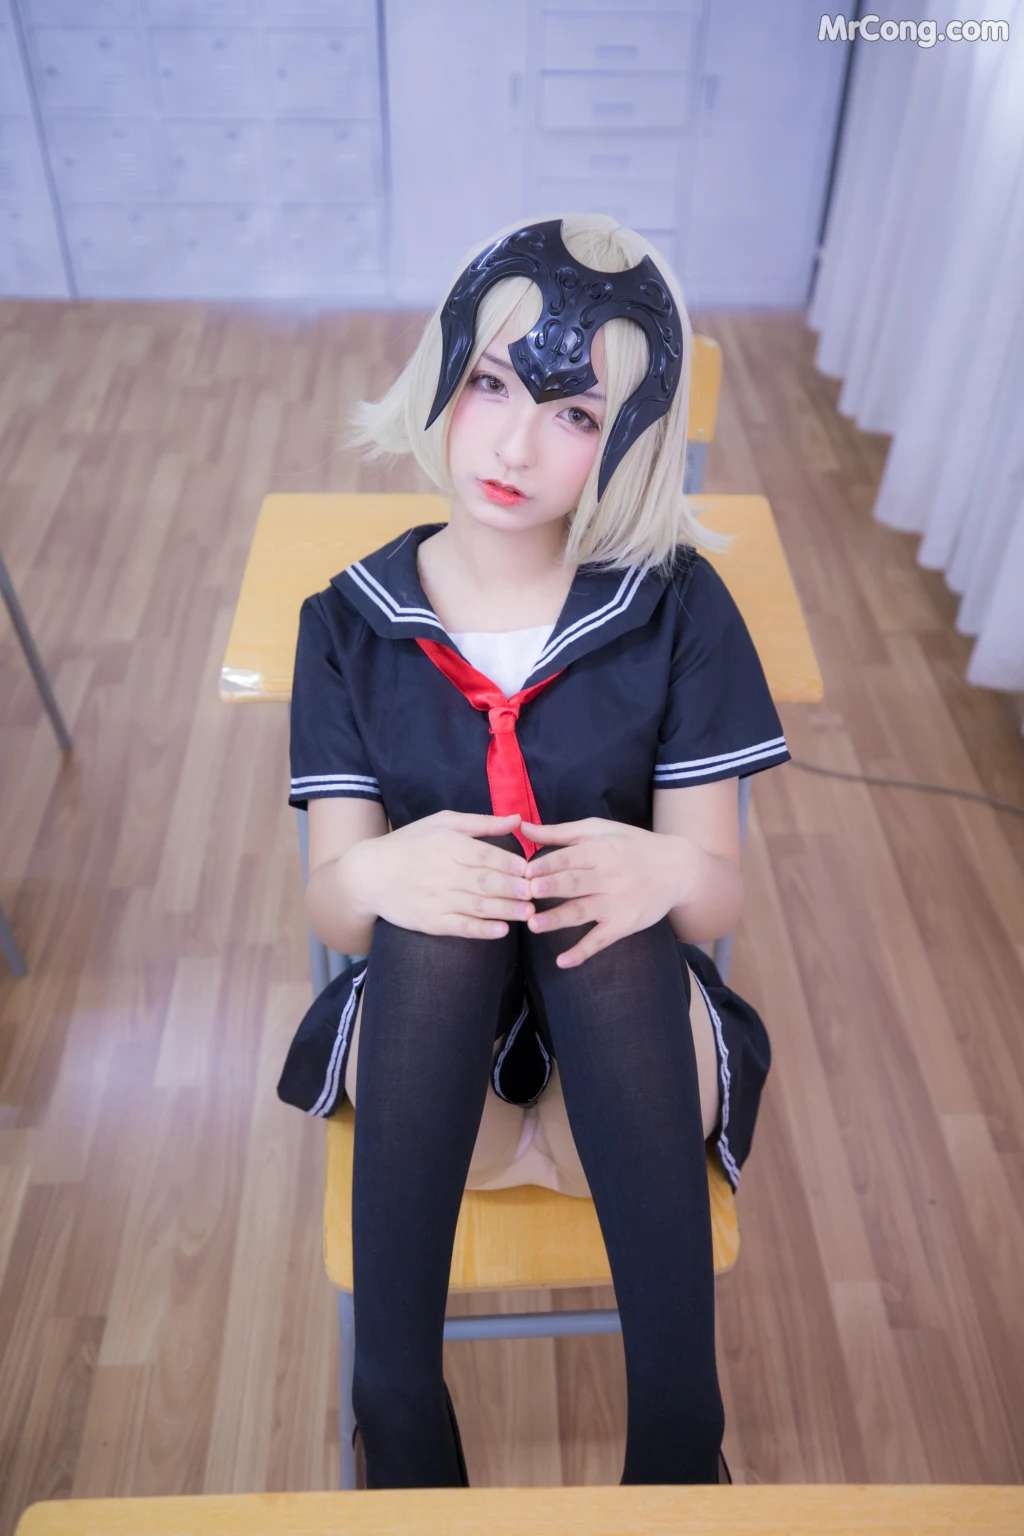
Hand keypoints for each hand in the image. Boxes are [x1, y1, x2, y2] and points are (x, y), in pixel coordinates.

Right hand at [354, 809, 535, 940]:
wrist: (369, 875)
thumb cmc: (410, 844)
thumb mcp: (443, 823)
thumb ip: (482, 823)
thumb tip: (518, 820)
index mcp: (448, 845)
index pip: (486, 855)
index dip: (511, 864)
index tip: (532, 869)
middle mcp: (444, 872)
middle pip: (486, 881)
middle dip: (514, 888)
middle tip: (536, 892)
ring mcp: (438, 899)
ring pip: (478, 905)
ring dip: (506, 910)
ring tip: (529, 913)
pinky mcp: (432, 921)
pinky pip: (461, 927)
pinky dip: (482, 930)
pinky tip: (501, 930)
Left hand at [519, 816, 695, 967]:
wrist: (677, 868)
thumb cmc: (631, 845)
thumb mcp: (598, 830)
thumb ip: (559, 832)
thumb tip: (522, 829)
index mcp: (600, 850)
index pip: (570, 858)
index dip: (547, 865)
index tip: (523, 871)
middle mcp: (609, 876)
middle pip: (574, 883)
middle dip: (550, 888)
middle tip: (525, 894)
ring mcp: (616, 903)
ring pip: (583, 912)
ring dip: (558, 919)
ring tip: (534, 925)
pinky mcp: (623, 925)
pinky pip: (601, 940)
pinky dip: (583, 952)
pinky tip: (563, 961)